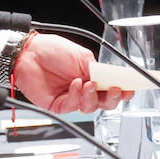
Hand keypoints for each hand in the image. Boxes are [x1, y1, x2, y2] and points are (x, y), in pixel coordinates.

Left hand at [13, 33, 130, 113]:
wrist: (30, 53)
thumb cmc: (53, 51)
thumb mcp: (82, 57)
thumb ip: (97, 70)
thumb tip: (111, 79)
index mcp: (92, 77)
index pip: (110, 88)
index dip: (122, 91)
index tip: (130, 89)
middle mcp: (84, 89)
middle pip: (104, 103)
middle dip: (112, 98)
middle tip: (114, 90)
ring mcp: (71, 98)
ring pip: (90, 107)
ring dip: (92, 96)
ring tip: (88, 83)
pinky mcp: (58, 105)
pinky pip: (73, 106)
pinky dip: (77, 95)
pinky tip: (76, 85)